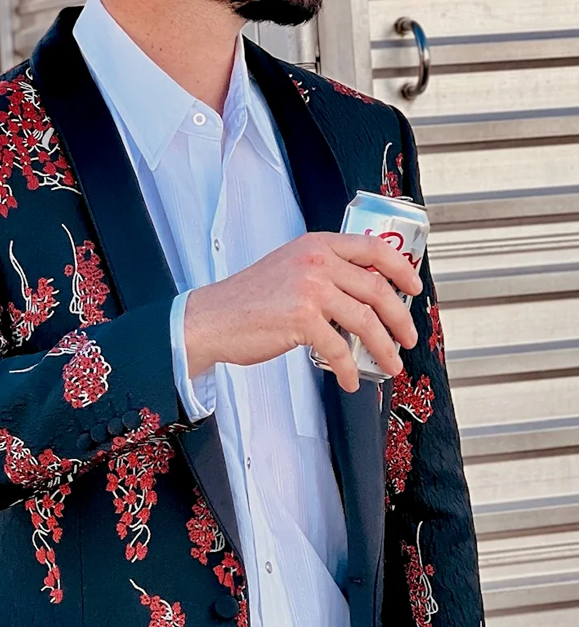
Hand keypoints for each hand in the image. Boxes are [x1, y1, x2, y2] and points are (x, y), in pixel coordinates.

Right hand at [184, 231, 422, 392]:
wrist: (213, 319)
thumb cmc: (247, 301)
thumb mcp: (288, 268)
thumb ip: (322, 271)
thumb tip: (358, 297)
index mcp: (317, 245)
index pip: (373, 248)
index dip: (401, 269)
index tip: (414, 289)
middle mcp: (317, 262)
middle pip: (376, 288)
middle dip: (399, 318)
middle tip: (408, 337)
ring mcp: (310, 289)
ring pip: (365, 320)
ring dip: (383, 347)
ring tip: (391, 364)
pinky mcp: (302, 319)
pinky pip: (338, 349)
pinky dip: (348, 370)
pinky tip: (349, 380)